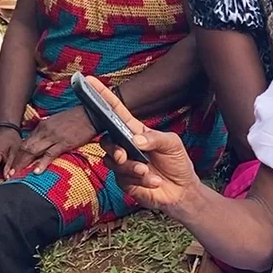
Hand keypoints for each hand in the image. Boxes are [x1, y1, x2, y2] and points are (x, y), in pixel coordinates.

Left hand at [10, 106, 95, 174]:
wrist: (91, 113)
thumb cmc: (76, 118)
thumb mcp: (57, 122)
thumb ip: (47, 131)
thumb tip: (39, 142)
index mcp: (43, 126)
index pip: (25, 142)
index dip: (16, 155)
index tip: (11, 166)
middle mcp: (45, 131)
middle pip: (25, 147)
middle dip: (16, 161)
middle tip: (8, 174)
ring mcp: (54, 137)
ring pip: (33, 151)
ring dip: (23, 163)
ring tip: (16, 175)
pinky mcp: (64, 142)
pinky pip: (50, 154)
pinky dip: (42, 163)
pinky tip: (37, 171)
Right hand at [91, 77, 199, 211]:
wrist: (182, 191)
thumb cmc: (177, 162)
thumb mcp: (172, 144)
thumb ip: (155, 138)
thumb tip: (134, 140)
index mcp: (135, 131)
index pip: (115, 111)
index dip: (102, 96)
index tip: (89, 81)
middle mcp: (126, 146)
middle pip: (106, 140)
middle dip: (112, 148)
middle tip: (123, 155)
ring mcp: (124, 164)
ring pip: (112, 162)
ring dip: (130, 167)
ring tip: (146, 171)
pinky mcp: (125, 182)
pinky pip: (123, 179)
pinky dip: (141, 181)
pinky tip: (154, 182)